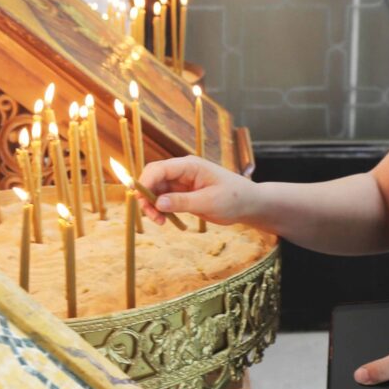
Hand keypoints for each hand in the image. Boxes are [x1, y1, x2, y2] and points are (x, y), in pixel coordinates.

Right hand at [137, 155, 257, 226]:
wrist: (248, 204)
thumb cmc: (233, 198)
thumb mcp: (208, 202)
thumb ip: (182, 202)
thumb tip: (158, 202)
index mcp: (190, 166)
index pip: (160, 169)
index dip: (146, 182)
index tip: (140, 200)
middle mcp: (183, 171)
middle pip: (154, 178)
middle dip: (146, 195)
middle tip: (152, 216)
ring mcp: (182, 182)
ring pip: (156, 190)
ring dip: (152, 205)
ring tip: (160, 222)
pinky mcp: (183, 194)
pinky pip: (165, 199)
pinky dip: (161, 209)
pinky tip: (165, 220)